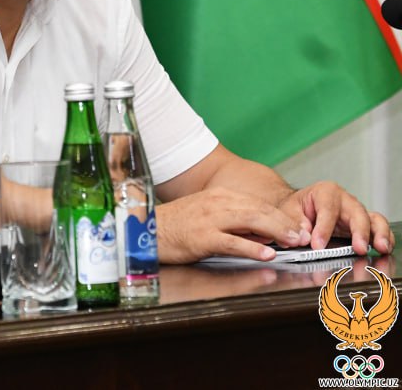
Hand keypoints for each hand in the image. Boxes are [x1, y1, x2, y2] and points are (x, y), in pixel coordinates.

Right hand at [156, 187, 309, 263]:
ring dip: (276, 232)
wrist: (146, 229)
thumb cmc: (176, 225)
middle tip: (302, 236)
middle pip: (259, 210)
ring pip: (250, 221)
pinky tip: (266, 253)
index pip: (257, 203)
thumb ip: (234, 222)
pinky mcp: (202, 236)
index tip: (297, 227)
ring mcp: (209, 219)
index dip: (280, 216)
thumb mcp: (207, 216)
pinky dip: (251, 247)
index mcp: (219, 196)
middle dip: (284, 223)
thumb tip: (262, 234)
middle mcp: (216, 203)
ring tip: (293, 242)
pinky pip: (232, 241)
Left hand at [278, 181, 394, 255]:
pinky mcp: (364, 224)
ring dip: (379, 234)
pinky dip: (383, 238)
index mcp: (325, 192)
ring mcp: (356, 212)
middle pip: (357, 213)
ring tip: (381, 248)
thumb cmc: (296, 207)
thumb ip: (293, 223)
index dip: (323, 229)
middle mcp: (345, 200)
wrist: (301, 207)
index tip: (318, 245)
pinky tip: (384, 248)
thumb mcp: (288, 211)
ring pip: (373, 219)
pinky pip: (378, 228)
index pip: (327, 210)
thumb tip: (302, 236)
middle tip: (358, 248)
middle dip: (359, 231)